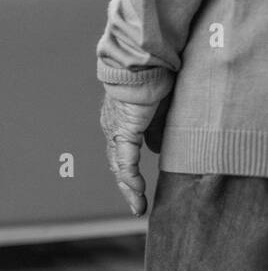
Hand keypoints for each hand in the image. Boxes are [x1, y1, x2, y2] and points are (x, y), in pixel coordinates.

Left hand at [100, 92, 158, 215]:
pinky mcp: (124, 130)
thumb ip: (156, 131)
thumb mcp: (158, 112)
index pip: (121, 155)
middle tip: (137, 206)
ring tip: (138, 206)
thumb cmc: (151, 82)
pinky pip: (125, 158)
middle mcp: (113, 130)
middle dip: (126, 187)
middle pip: (117, 164)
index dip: (128, 175)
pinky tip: (136, 190)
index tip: (137, 192)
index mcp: (120, 125)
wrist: (142, 64)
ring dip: (128, 188)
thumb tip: (156, 150)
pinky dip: (130, 176)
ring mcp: (115, 130)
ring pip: (119, 165)